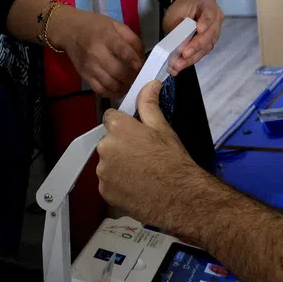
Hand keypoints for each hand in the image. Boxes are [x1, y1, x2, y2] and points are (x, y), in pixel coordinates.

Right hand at [52, 7, 144, 98]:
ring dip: (125, 87)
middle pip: (118, 71)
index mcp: (107, 36)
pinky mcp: (85, 76)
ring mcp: (90, 67)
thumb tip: (143, 59)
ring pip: (111, 84)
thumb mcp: (117, 25)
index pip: (122, 51)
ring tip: (132, 84)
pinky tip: (120, 89)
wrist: (69, 31)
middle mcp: (97, 53)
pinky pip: (101, 91)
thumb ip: (133, 40)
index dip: (134, 61)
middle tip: (140, 77)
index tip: (142, 67)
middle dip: (133, 77)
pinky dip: (113, 94)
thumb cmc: (96, 26)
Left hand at [97, 81, 206, 227]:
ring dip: (118, 166)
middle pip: (108, 142)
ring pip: (107, 163)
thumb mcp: (162, 128)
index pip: (110, 117)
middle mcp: (105, 147)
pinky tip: (136, 187)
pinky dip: (118, 185)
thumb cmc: (172, 161)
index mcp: (118, 128)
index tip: (135, 134)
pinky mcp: (104, 192)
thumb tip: (150, 84)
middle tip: (143, 156)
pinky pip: (108, 184)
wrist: (179, 197)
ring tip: (141, 174)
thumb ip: (149, 104)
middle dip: (121, 146)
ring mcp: (103, 172)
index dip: (123, 125)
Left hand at [163, 0, 223, 75]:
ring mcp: (213, 35)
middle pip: (209, 34)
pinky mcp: (206, 46)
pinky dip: (188, 61)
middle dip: (196, 46)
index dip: (206, 21)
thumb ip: (178, 24)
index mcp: (209, 6)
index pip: (210, 12)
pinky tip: (178, 67)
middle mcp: (215, 21)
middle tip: (185, 53)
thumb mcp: (176, 12)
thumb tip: (176, 41)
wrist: (183, 12)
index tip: (200, 29)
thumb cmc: (181, 10)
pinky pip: (199, 54)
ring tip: (178, 65)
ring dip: (191, 58)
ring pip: (205, 47)